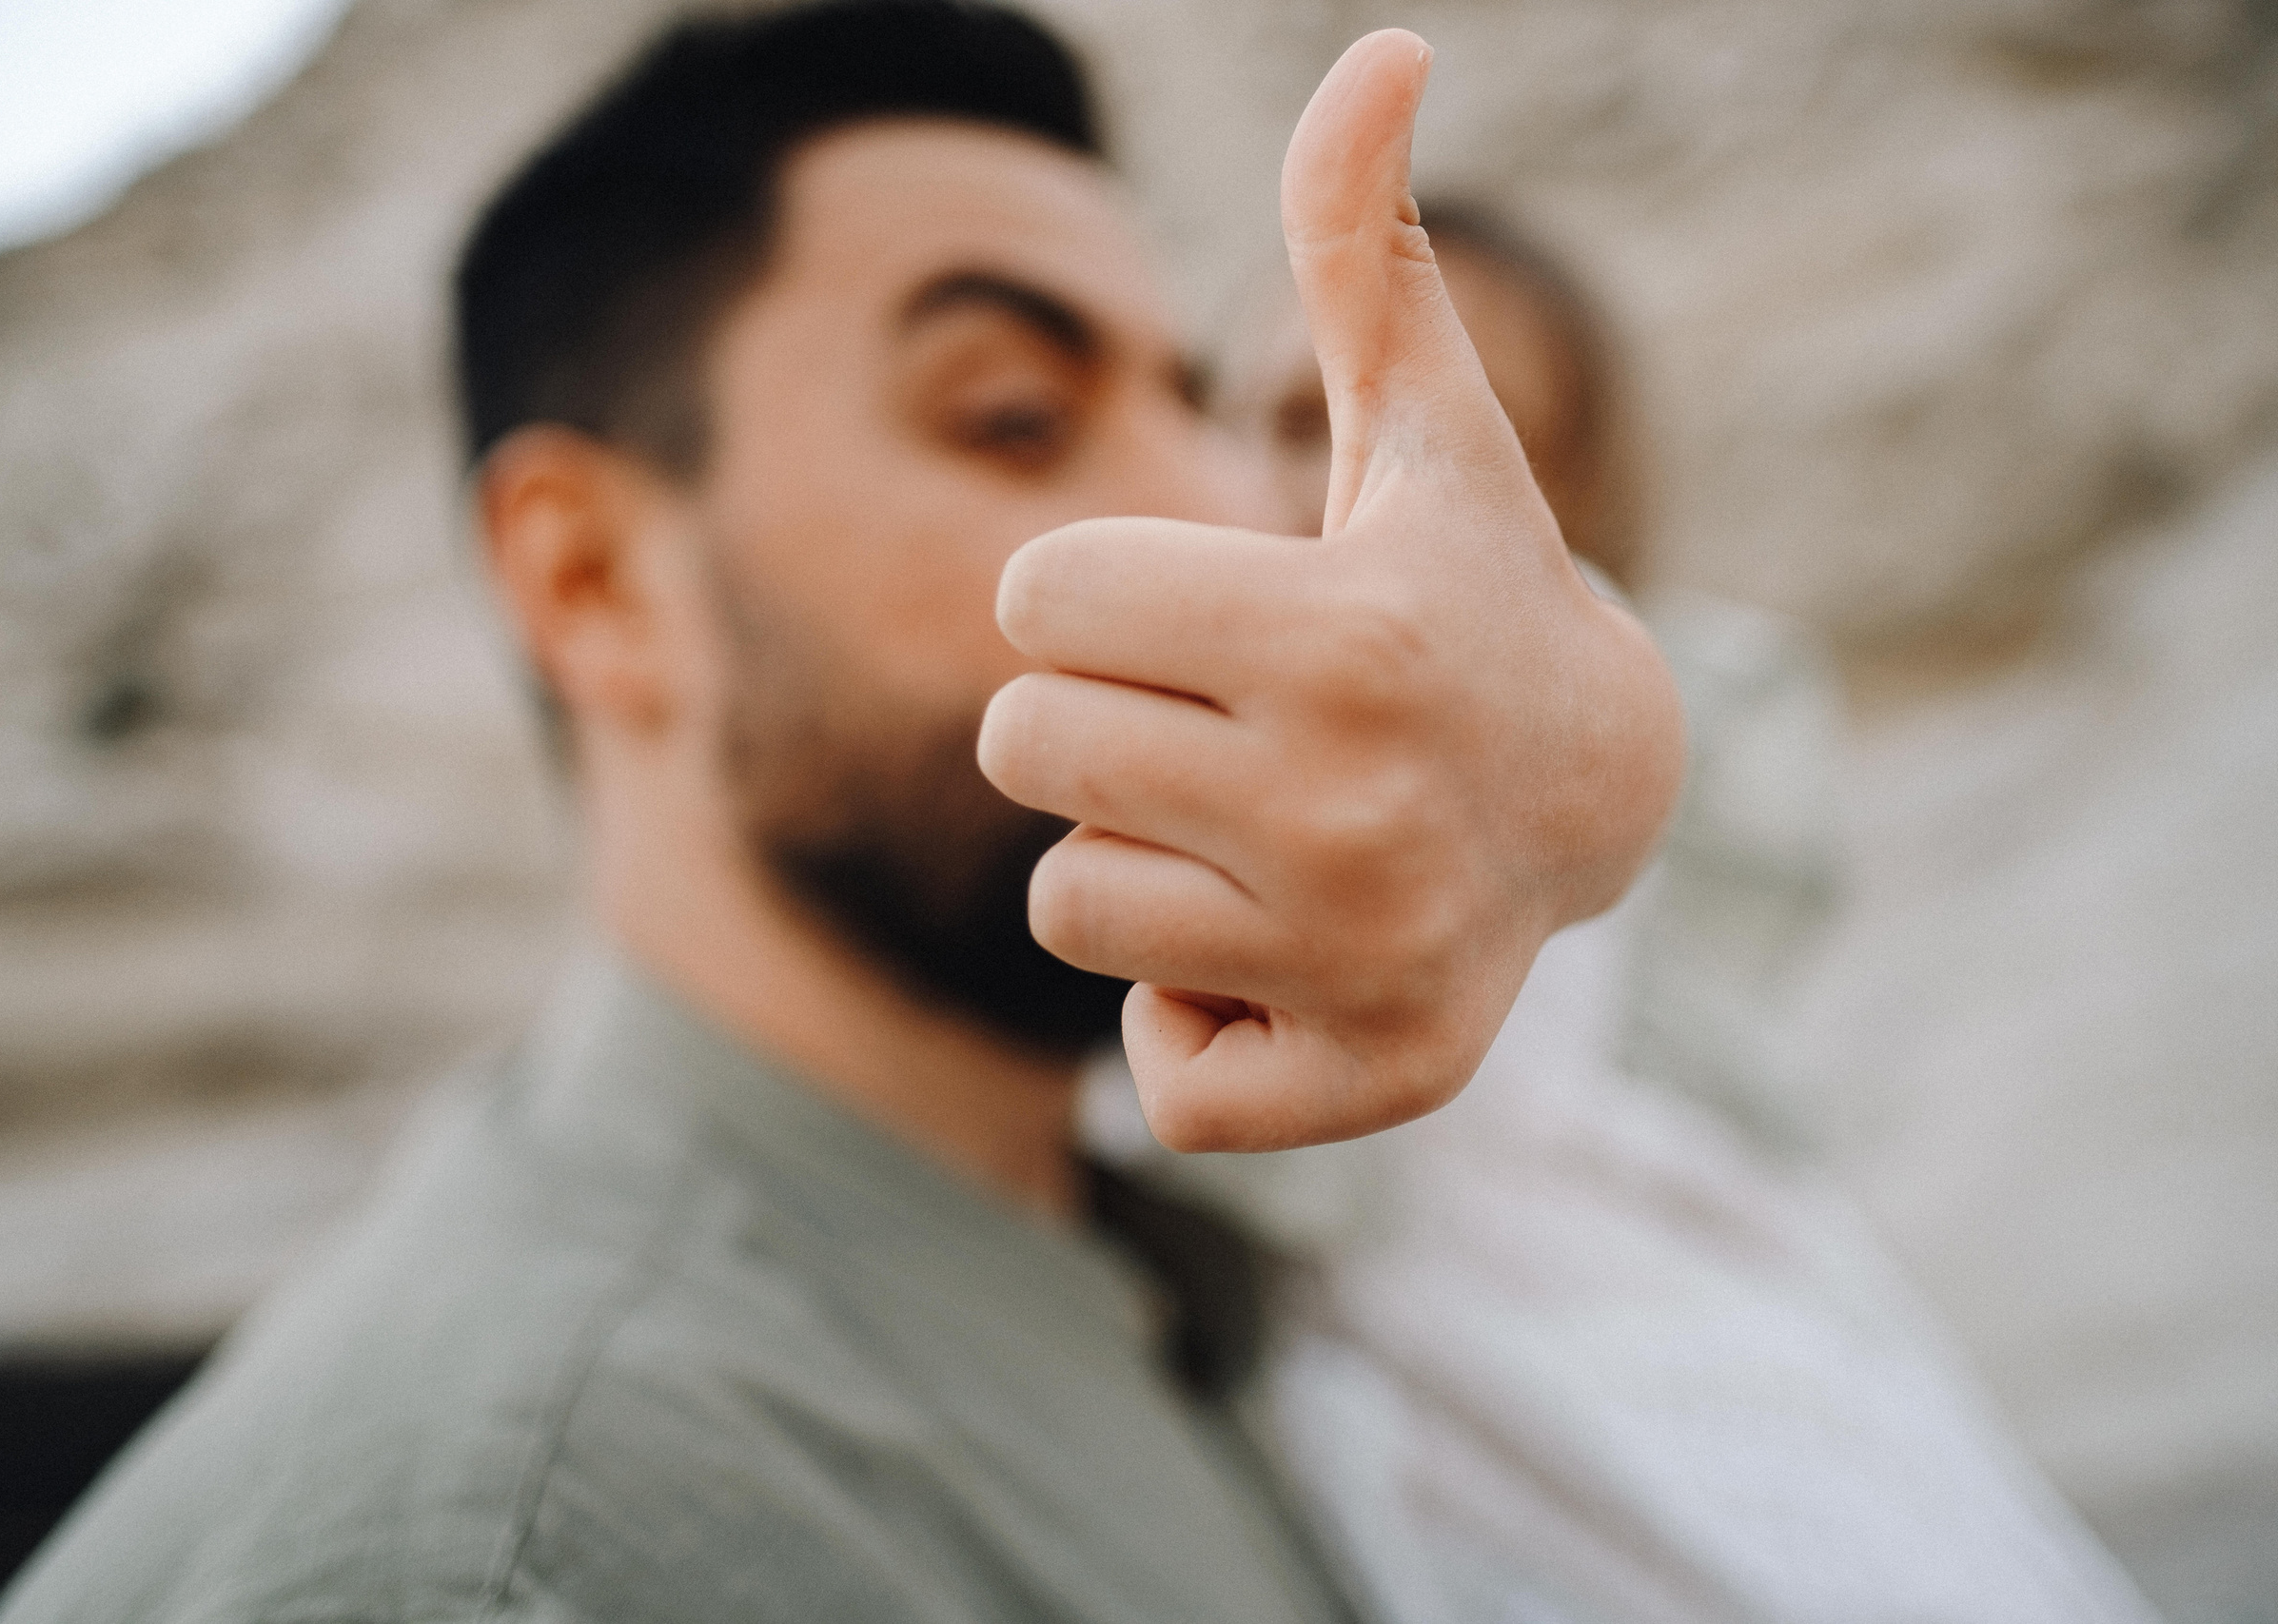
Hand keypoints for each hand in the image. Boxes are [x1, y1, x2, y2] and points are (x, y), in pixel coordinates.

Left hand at [976, 30, 1683, 1150]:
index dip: (1102, 595)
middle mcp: (1353, 806)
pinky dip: (1197, 1020)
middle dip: (1101, 722)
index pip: (1033, 600)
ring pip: (1071, 901)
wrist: (1605, 797)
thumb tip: (1385, 44)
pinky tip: (1294, 958)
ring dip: (1142, 861)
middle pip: (1023, 749)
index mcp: (1343, 633)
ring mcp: (1362, 960)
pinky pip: (1152, 1071)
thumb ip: (1359, 247)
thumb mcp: (1417, 423)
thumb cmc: (1465, 588)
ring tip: (1271, 833)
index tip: (1214, 611)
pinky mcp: (1368, 1084)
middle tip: (1235, 723)